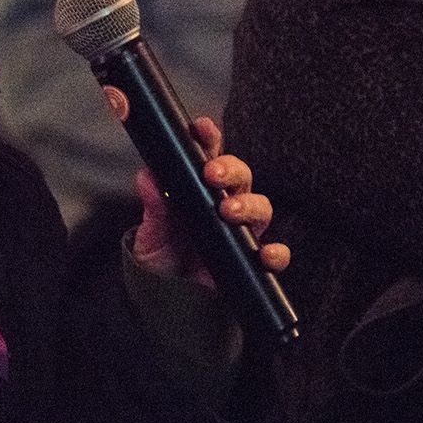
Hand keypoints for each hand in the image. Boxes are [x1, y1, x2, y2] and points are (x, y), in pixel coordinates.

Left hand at [130, 116, 286, 288]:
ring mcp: (242, 231)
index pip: (210, 156)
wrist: (168, 295)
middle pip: (241, 176)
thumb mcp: (150, 231)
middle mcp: (226, 203)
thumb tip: (147, 177)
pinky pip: (274, 254)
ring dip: (248, 205)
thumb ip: (153, 207)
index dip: (209, 138)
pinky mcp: (252, 259)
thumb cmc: (162, 253)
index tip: (201, 127)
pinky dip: (275, 253)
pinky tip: (265, 254)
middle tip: (212, 173)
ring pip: (261, 207)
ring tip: (228, 210)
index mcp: (200, 188)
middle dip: (230, 169)